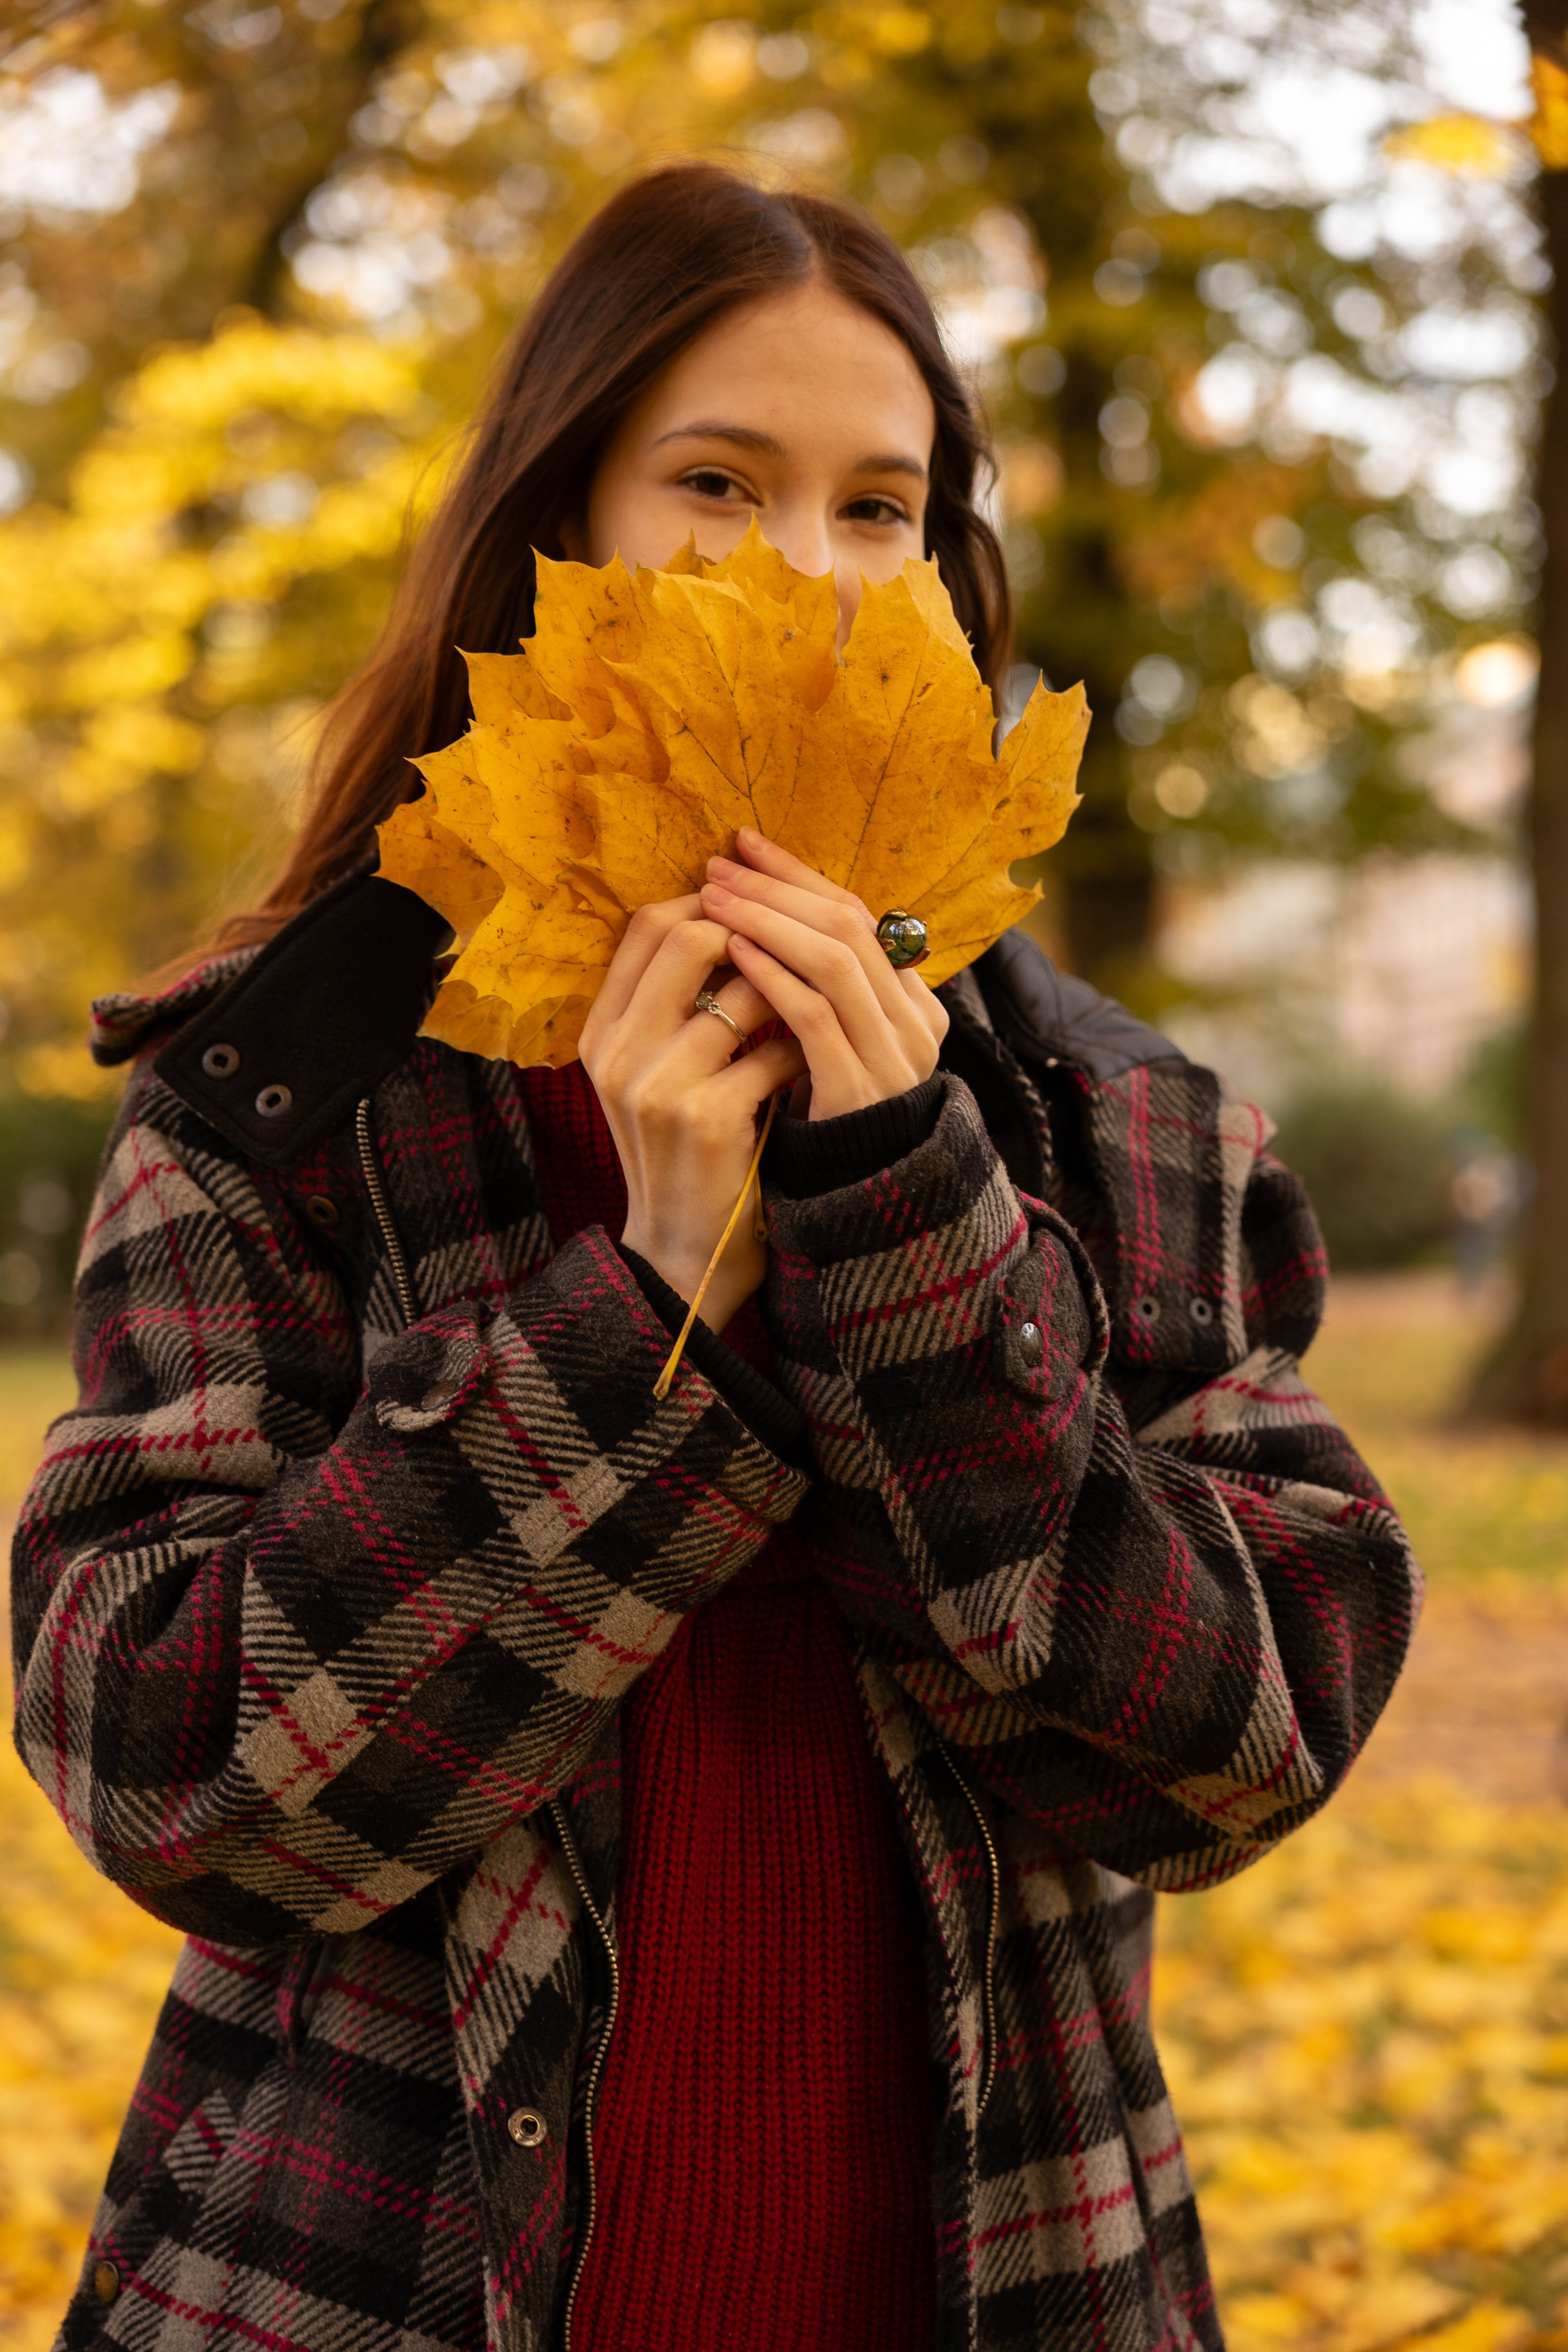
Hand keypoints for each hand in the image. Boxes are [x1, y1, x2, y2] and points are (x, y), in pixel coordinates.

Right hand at [578, 895, 804, 1333]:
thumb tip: (739, 919)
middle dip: (751, 930)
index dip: (706, 901)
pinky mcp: (705, 1117)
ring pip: (741, 990)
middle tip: (792, 947)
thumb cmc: (683, 1152)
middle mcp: (618, 1050)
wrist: (681, 1252)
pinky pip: (773, 1052)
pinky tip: (814, 1065)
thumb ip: (673, 1006)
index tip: (753, 908)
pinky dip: (802, 1051)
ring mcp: (657, 1084)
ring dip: (788, 992)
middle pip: (686, 937)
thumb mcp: (654, 1075)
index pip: (645, 925)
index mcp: (601, 1030)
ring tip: (811, 1006)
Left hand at [698, 831, 947, 1122]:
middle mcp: (915, 1024)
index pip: (860, 914)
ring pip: (836, 959)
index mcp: (913, 1004)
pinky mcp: (858, 1090)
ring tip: (715, 898)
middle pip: (849, 925)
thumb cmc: (818, 1115)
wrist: (836, 1203)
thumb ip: (816, 985)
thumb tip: (763, 905)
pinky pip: (815, 1016)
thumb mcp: (826, 1039)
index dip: (799, 875)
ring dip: (769, 920)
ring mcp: (892, 1057)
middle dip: (778, 888)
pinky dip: (772, 976)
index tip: (744, 845)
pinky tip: (732, 952)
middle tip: (719, 865)